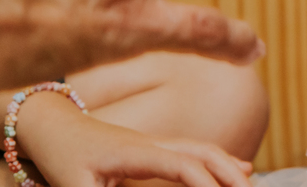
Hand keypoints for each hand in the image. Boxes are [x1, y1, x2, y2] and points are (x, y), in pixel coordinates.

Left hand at [19, 95, 251, 186]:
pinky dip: (221, 161)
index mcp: (137, 152)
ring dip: (230, 167)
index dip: (206, 184)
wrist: (53, 126)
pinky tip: (238, 169)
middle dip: (231, 175)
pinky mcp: (155, 148)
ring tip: (253, 183)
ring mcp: (157, 143)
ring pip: (205, 150)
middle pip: (204, 152)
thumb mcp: (72, 185)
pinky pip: (197, 152)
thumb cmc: (61, 156)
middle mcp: (155, 143)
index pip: (184, 165)